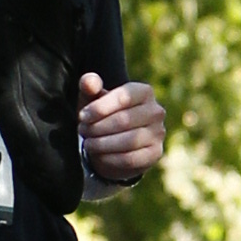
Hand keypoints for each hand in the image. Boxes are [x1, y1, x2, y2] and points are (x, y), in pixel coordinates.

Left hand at [76, 72, 165, 188]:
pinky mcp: (155, 153)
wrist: (115, 142)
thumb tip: (88, 82)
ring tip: (88, 143)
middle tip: (82, 131)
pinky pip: (131, 158)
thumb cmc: (103, 114)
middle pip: (124, 120)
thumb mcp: (94, 98)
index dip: (100, 108)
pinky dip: (110, 159)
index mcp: (144, 92)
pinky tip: (98, 156)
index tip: (82, 116)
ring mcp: (158, 133)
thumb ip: (89, 86)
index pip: (123, 97)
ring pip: (128, 141)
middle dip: (98, 127)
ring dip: (102, 144)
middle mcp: (156, 111)